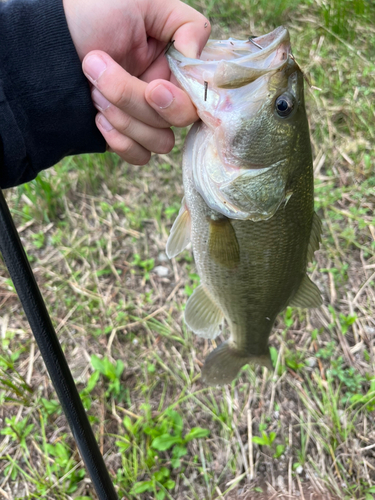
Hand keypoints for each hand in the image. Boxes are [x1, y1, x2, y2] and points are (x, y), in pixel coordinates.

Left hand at [63, 0, 209, 163]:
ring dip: (124, 117)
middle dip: (137, 101)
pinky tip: (97, 118)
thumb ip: (185, 23)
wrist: (50, 41)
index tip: (153, 88)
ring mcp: (146, 119)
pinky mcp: (128, 137)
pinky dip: (120, 141)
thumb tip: (196, 56)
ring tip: (92, 89)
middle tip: (102, 75)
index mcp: (176, 67)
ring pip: (160, 142)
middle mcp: (166, 95)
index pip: (198, 97)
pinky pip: (140, 156)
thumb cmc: (95, 13)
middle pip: (177, 122)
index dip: (178, 100)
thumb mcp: (144, 2)